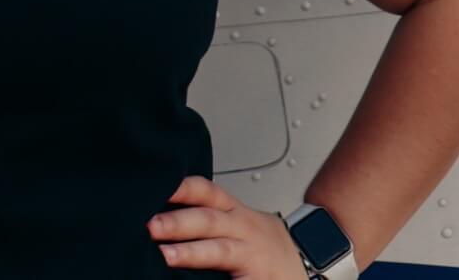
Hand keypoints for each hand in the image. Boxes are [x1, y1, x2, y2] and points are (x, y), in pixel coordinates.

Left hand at [149, 175, 308, 277]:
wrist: (308, 256)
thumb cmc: (261, 242)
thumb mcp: (237, 219)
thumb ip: (206, 216)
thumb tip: (160, 217)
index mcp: (232, 210)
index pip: (205, 192)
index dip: (182, 188)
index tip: (154, 187)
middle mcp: (241, 228)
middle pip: (208, 220)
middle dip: (178, 222)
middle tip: (150, 226)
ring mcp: (249, 254)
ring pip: (219, 250)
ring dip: (191, 252)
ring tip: (166, 256)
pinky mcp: (254, 279)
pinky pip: (234, 279)